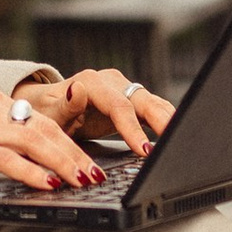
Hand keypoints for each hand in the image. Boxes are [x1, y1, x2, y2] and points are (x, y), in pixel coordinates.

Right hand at [0, 89, 106, 195]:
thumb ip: (5, 145)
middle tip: (96, 174)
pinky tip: (48, 185)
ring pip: (32, 142)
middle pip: (44, 129)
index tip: (91, 163)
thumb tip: (45, 168)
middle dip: (74, 154)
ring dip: (62, 163)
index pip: (43, 122)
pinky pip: (7, 159)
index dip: (71, 143)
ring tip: (82, 181)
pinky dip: (32, 172)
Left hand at [51, 68, 175, 157]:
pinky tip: (177, 135)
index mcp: (92, 82)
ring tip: (184, 139)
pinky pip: (153, 110)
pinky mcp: (131, 101)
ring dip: (169, 120)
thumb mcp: (49, 113)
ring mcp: (124, 90)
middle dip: (162, 122)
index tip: (143, 150)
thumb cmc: (46, 111)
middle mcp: (112, 82)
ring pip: (153, 103)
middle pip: (143, 101)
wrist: (47, 106)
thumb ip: (64, 104)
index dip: (133, 129)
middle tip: (176, 142)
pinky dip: (166, 122)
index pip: (119, 106)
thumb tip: (78, 88)